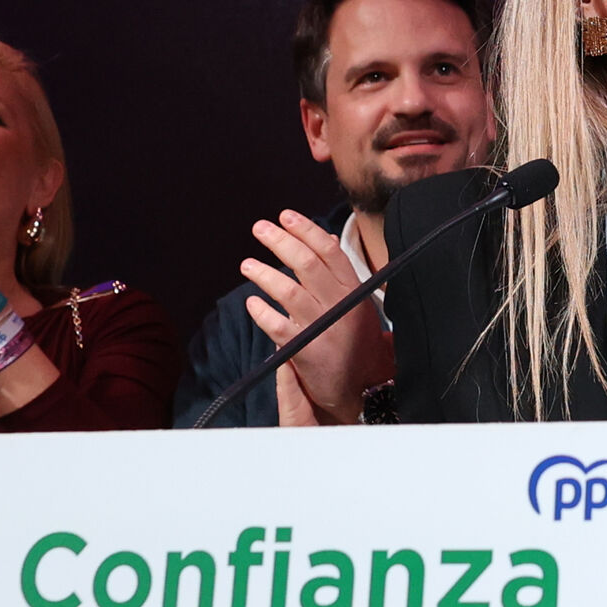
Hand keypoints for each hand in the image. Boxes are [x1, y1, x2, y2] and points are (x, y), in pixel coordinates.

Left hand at [242, 211, 395, 424]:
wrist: (358, 389)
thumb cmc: (357, 344)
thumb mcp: (357, 304)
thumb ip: (340, 274)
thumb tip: (325, 239)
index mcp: (354, 291)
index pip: (330, 251)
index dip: (306, 230)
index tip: (286, 216)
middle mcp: (339, 306)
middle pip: (307, 264)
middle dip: (280, 241)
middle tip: (260, 228)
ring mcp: (322, 327)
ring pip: (289, 291)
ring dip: (264, 274)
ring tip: (247, 265)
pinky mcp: (305, 350)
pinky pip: (277, 325)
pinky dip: (261, 312)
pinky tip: (252, 303)